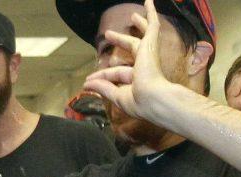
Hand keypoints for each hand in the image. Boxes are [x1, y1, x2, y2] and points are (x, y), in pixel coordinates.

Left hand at [82, 0, 176, 122]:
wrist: (154, 98)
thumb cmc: (139, 101)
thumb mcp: (117, 96)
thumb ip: (104, 88)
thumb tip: (88, 84)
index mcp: (138, 79)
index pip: (116, 74)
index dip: (101, 76)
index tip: (87, 82)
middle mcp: (146, 65)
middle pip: (131, 49)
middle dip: (120, 41)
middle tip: (109, 34)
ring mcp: (150, 53)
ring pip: (145, 34)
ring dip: (140, 24)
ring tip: (133, 16)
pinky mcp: (151, 43)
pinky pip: (153, 24)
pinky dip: (151, 13)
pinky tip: (149, 1)